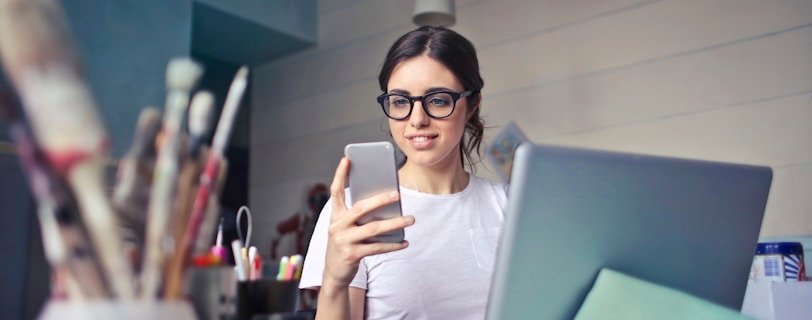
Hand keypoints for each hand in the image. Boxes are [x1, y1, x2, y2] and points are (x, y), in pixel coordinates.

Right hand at [322, 157, 413, 288]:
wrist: (334, 272)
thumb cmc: (345, 243)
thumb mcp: (346, 227)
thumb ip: (359, 215)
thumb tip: (386, 203)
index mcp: (335, 215)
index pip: (335, 191)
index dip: (339, 174)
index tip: (346, 159)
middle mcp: (337, 226)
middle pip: (361, 208)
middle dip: (380, 200)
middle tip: (397, 195)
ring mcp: (344, 241)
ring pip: (373, 228)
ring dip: (395, 223)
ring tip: (410, 219)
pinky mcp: (352, 254)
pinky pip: (377, 248)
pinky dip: (393, 245)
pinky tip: (404, 242)